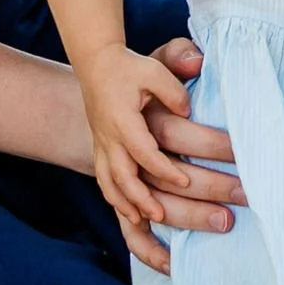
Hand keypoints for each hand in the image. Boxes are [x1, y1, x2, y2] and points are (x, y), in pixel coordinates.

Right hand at [81, 44, 212, 244]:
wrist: (96, 63)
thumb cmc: (128, 67)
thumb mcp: (154, 70)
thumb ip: (173, 90)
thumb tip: (187, 111)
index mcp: (122, 120)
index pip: (143, 152)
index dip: (164, 169)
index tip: (185, 181)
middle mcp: (108, 137)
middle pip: (121, 176)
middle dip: (141, 199)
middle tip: (161, 215)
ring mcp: (101, 144)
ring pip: (108, 182)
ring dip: (124, 203)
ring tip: (142, 221)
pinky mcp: (100, 148)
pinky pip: (103, 179)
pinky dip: (114, 198)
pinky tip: (129, 211)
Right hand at [120, 38, 244, 276]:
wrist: (93, 78)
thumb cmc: (131, 70)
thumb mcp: (154, 61)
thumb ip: (176, 62)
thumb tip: (199, 65)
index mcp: (125, 120)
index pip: (151, 147)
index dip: (171, 165)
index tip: (203, 173)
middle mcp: (115, 148)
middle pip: (152, 181)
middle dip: (197, 194)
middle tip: (236, 206)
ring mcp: (111, 167)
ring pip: (135, 204)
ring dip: (172, 218)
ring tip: (215, 225)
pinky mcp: (112, 181)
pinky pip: (122, 219)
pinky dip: (143, 244)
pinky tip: (170, 262)